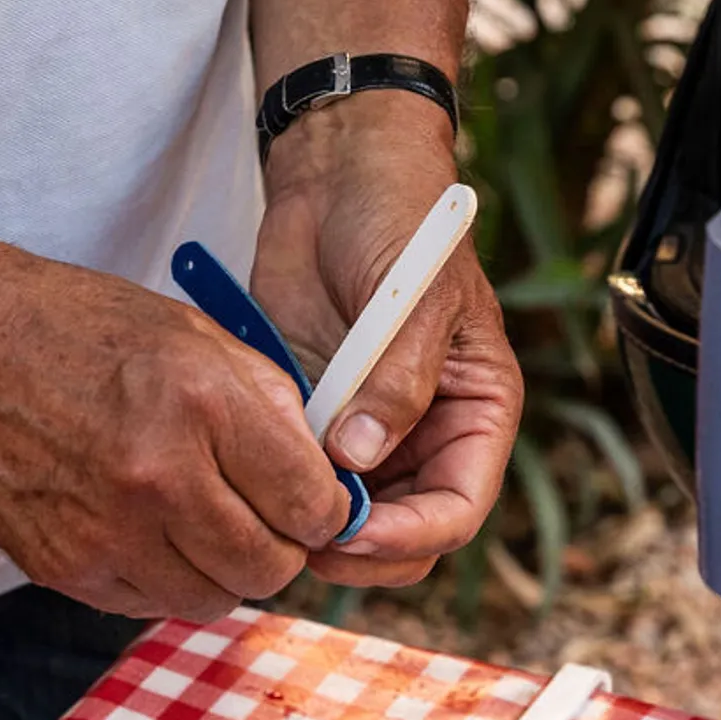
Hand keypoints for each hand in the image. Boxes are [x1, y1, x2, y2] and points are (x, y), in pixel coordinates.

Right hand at [0, 240, 353, 620]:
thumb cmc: (71, 326)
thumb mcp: (190, 333)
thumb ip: (267, 404)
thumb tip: (323, 474)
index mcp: (200, 403)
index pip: (312, 506)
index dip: (325, 508)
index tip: (314, 499)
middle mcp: (156, 476)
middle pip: (271, 567)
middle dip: (282, 545)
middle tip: (265, 515)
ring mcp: (105, 533)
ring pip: (214, 599)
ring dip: (223, 569)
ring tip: (202, 518)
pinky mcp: (63, 569)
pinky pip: (150, 603)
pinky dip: (164, 577)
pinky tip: (148, 528)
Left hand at [250, 98, 521, 587]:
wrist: (337, 172)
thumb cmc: (400, 218)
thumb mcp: (413, 296)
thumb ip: (395, 381)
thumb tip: (358, 457)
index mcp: (476, 412)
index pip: (458, 509)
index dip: (411, 537)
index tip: (353, 531)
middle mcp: (426, 434)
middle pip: (403, 533)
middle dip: (357, 547)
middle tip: (296, 536)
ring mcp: (366, 430)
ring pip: (347, 516)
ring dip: (310, 523)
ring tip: (265, 510)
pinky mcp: (314, 415)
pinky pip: (298, 474)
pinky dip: (276, 486)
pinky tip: (244, 477)